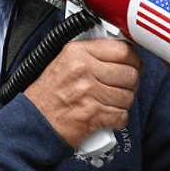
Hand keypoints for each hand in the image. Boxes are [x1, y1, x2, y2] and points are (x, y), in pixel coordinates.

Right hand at [23, 38, 142, 147]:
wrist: (34, 121)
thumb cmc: (47, 94)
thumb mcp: (63, 61)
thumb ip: (90, 53)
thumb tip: (119, 51)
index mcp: (77, 52)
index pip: (121, 49)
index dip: (134, 58)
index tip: (135, 63)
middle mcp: (84, 70)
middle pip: (129, 73)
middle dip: (130, 82)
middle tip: (123, 86)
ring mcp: (90, 93)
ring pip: (128, 96)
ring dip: (123, 102)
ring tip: (111, 102)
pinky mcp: (94, 115)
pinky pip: (122, 115)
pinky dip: (118, 119)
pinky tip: (107, 115)